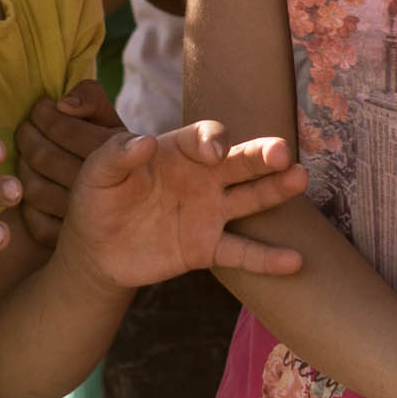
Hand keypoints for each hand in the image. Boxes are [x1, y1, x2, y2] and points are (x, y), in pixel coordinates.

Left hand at [13, 80, 123, 246]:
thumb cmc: (115, 154)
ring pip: (32, 188)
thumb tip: (63, 105)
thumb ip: (91, 99)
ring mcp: (82, 220)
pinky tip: (31, 190)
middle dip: (28, 135)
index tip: (40, 108)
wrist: (138, 220)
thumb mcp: (110, 122)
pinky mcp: (66, 242)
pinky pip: (33, 221)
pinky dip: (27, 205)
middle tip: (26, 127)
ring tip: (26, 156)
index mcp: (114, 154)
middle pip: (42, 157)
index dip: (43, 114)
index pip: (64, 130)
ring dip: (23, 166)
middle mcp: (101, 190)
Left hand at [63, 121, 306, 288]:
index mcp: (175, 152)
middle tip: (282, 152)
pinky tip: (295, 260)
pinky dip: (267, 258)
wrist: (95, 250)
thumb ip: (116, 155)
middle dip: (262, 154)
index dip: (213, 139)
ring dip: (276, 190)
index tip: (212, 152)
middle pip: (240, 161)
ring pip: (251, 199)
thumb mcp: (97, 174)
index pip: (205, 136)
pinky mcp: (207, 248)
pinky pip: (242, 253)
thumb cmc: (97, 200)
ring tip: (301, 179)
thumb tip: (144, 141)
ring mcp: (209, 213)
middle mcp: (201, 178)